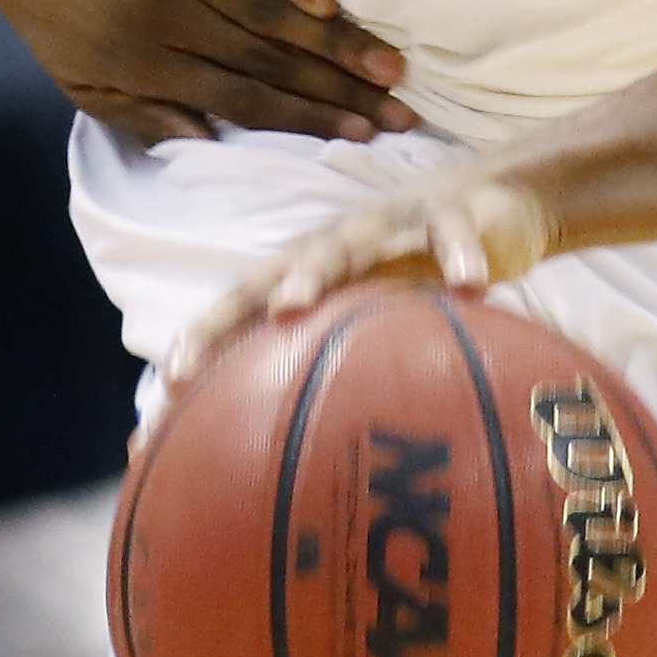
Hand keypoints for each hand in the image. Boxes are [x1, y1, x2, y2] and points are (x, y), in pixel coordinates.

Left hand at [0, 0, 415, 143]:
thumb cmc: (47, 6)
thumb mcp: (79, 80)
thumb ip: (144, 115)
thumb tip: (209, 145)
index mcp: (137, 60)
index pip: (236, 97)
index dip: (302, 119)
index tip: (359, 137)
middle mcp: (158, 11)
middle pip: (263, 57)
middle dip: (336, 89)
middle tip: (400, 111)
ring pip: (263, 6)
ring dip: (331, 40)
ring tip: (386, 64)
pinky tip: (331, 1)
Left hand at [159, 175, 554, 397]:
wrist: (488, 196)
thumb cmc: (420, 273)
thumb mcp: (383, 320)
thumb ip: (348, 372)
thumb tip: (318, 460)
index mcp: (311, 275)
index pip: (244, 309)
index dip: (203, 345)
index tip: (168, 393)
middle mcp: (333, 248)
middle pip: (269, 276)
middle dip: (227, 312)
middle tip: (191, 357)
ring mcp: (384, 227)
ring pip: (341, 246)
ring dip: (309, 272)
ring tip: (289, 305)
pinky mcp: (446, 215)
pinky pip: (450, 237)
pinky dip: (460, 256)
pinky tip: (472, 285)